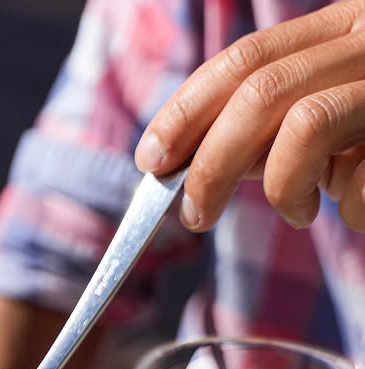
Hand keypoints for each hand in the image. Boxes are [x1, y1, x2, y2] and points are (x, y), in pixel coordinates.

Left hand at [135, 1, 364, 232]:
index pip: (247, 58)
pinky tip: (364, 205)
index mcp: (348, 24)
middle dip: (208, 165)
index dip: (187, 111)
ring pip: (306, 126)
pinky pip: (362, 178)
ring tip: (297, 211)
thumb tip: (191, 163)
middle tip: (194, 216)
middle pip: (261, 91)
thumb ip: (275, 121)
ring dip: (281, 188)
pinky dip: (353, 208)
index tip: (152, 160)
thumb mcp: (336, 110)